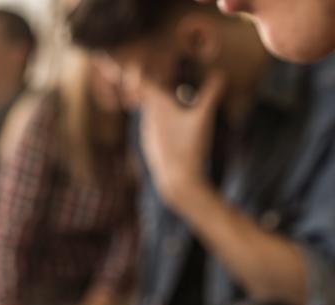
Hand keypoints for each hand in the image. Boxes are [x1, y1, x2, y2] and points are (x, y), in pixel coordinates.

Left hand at [140, 71, 224, 207]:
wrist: (176, 181)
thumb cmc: (189, 146)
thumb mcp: (203, 118)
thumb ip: (211, 94)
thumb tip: (220, 73)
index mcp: (158, 108)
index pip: (144, 83)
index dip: (142, 73)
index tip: (145, 65)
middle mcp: (148, 120)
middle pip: (148, 99)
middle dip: (157, 89)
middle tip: (168, 80)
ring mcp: (148, 135)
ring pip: (150, 115)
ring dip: (161, 108)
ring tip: (176, 103)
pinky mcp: (150, 148)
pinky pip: (153, 130)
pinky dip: (161, 124)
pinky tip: (173, 129)